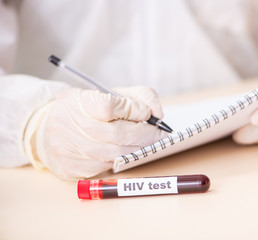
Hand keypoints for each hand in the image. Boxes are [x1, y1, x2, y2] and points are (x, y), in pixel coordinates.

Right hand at [24, 86, 167, 179]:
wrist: (46, 129)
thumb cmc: (85, 110)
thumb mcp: (106, 94)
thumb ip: (136, 98)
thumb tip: (157, 114)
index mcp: (78, 102)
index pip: (110, 106)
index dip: (133, 110)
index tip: (146, 113)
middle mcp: (69, 125)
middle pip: (117, 134)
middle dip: (145, 135)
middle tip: (160, 135)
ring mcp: (68, 149)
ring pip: (115, 153)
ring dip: (137, 150)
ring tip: (148, 144)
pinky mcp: (71, 168)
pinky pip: (106, 167)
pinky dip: (121, 160)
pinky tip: (127, 153)